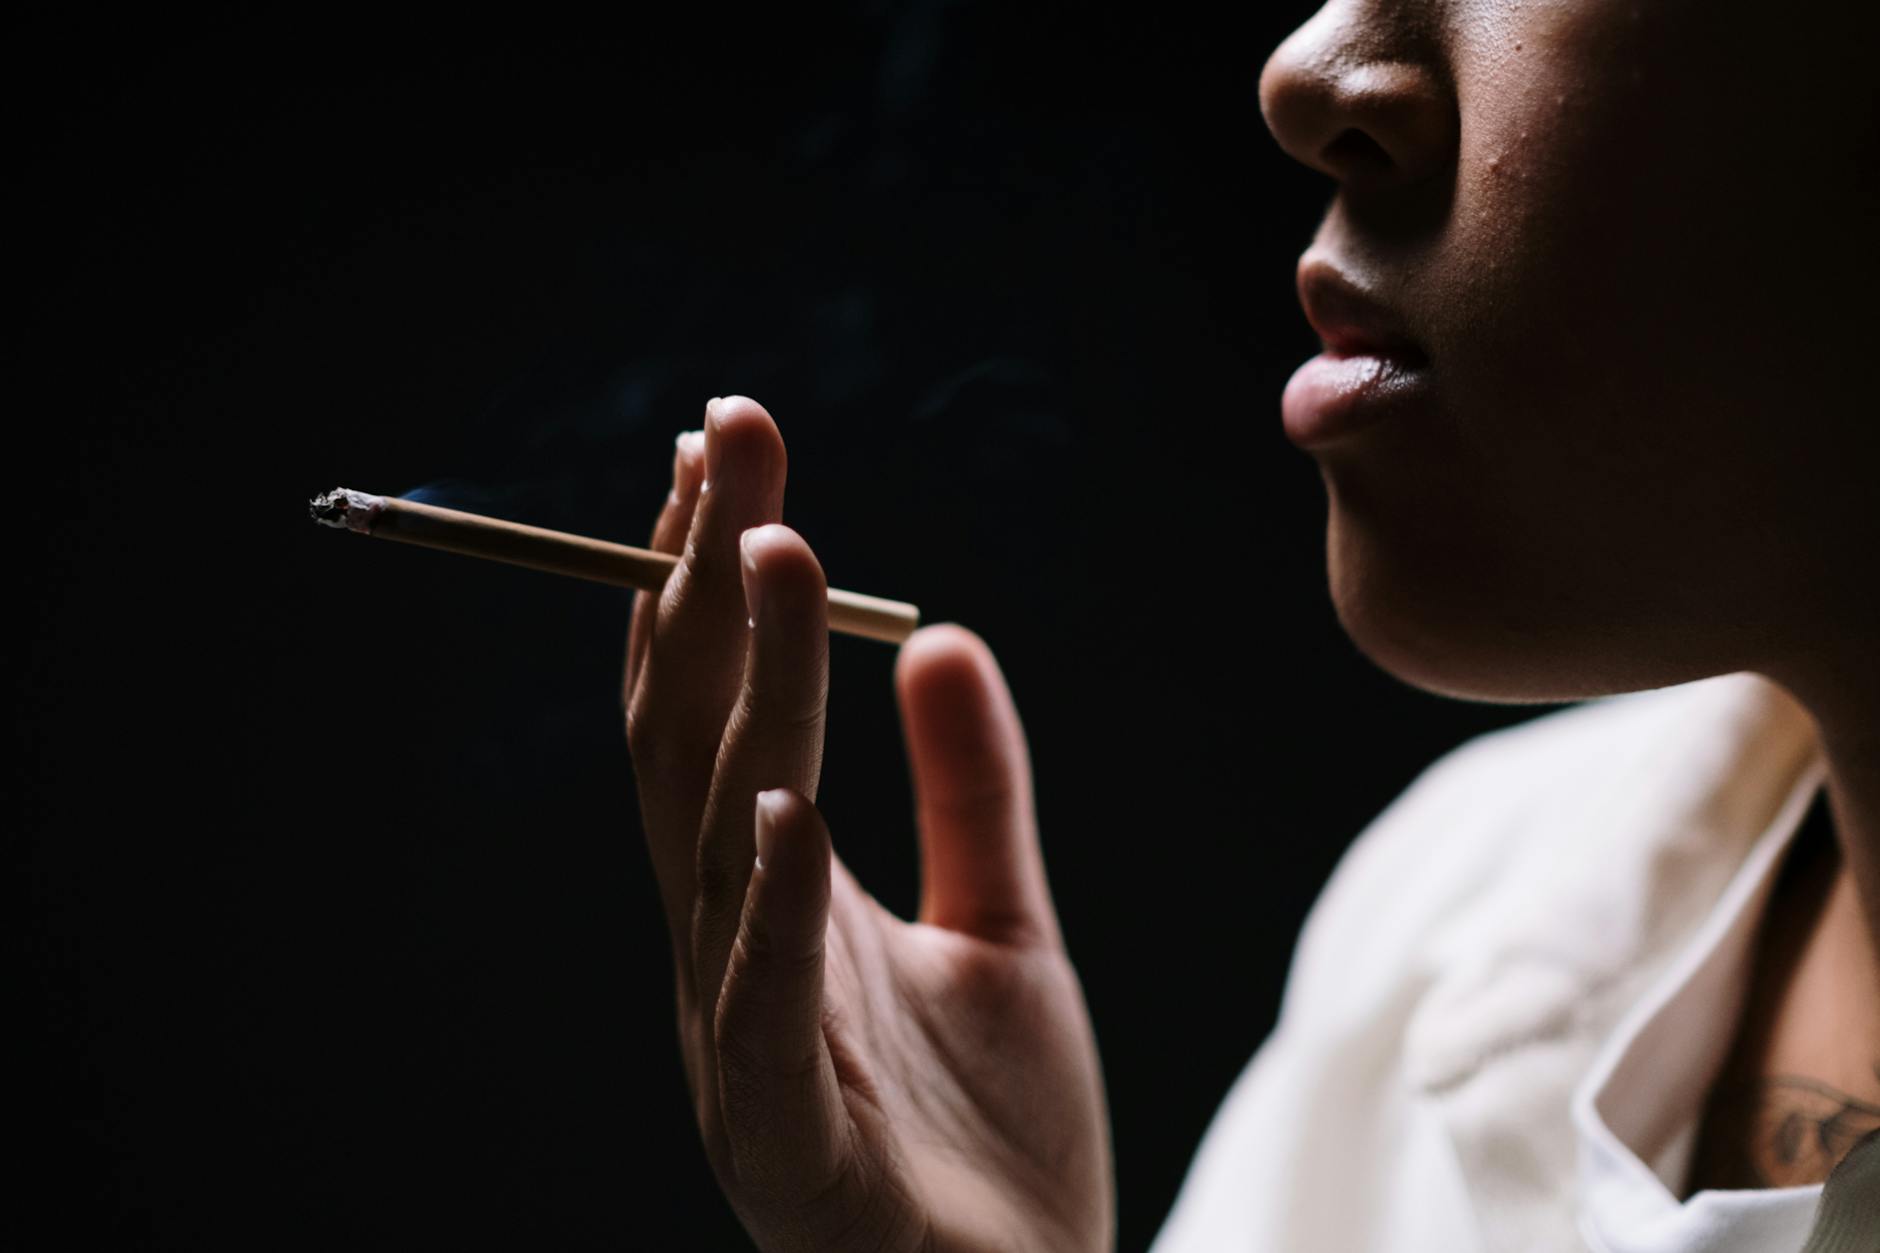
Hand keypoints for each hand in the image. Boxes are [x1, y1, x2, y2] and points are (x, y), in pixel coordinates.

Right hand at [623, 397, 1112, 1252]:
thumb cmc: (996, 1143)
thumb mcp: (1006, 929)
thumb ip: (974, 792)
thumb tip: (947, 634)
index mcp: (772, 905)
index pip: (724, 711)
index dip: (715, 581)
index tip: (729, 450)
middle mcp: (733, 955)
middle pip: (702, 740)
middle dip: (710, 585)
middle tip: (730, 435)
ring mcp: (745, 1049)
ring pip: (721, 845)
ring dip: (745, 697)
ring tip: (769, 555)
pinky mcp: (788, 1149)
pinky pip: (761, 1014)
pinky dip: (769, 908)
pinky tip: (784, 806)